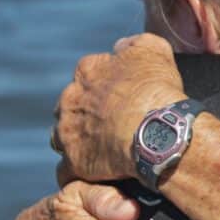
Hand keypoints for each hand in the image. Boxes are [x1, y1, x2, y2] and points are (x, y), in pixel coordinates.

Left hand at [52, 34, 185, 182]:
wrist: (157, 132)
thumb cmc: (157, 90)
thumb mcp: (152, 49)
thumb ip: (132, 44)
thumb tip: (120, 46)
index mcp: (87, 71)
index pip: (86, 76)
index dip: (103, 88)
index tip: (118, 99)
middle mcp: (70, 99)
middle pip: (70, 107)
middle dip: (84, 115)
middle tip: (109, 126)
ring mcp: (67, 132)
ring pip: (62, 137)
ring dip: (76, 142)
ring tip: (101, 152)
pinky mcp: (73, 162)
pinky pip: (66, 171)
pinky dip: (76, 173)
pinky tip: (93, 175)